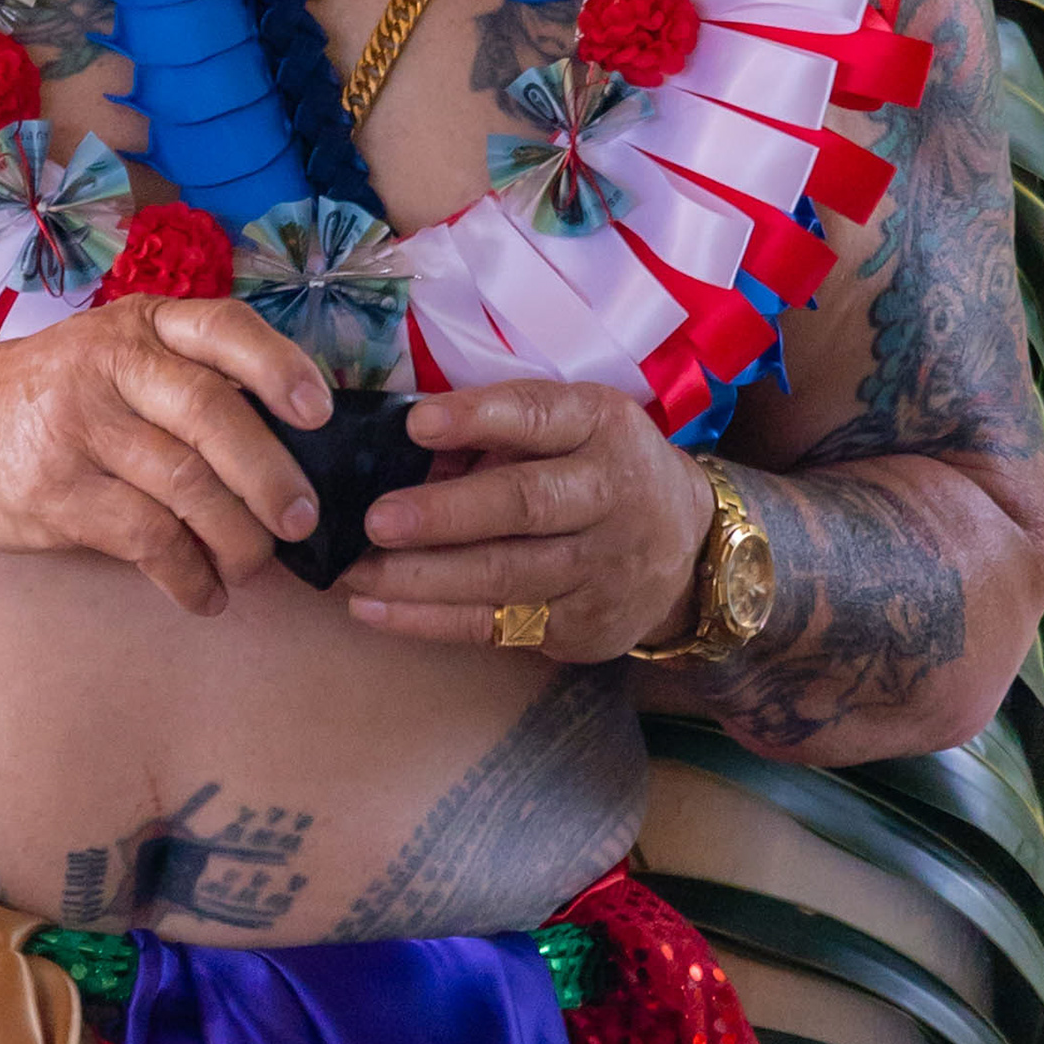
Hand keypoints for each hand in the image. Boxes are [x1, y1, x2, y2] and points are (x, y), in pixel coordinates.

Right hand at [0, 296, 335, 616]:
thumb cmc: (50, 396)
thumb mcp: (111, 356)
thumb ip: (184, 380)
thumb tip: (292, 447)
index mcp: (139, 326)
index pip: (222, 328)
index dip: (280, 367)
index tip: (320, 413)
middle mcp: (109, 365)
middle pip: (211, 415)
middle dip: (270, 476)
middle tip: (302, 520)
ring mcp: (78, 428)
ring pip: (185, 487)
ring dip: (236, 538)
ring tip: (255, 566)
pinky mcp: (56, 492)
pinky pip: (146, 540)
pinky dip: (188, 577)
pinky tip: (206, 596)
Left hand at [344, 381, 715, 665]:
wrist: (687, 547)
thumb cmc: (599, 469)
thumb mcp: (574, 425)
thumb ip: (499, 432)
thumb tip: (402, 449)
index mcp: (602, 426)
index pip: (540, 416)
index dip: (478, 419)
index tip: (417, 424)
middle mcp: (611, 495)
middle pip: (523, 505)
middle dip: (444, 515)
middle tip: (377, 521)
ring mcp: (601, 568)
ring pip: (503, 576)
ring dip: (420, 577)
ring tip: (355, 572)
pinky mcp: (582, 626)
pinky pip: (495, 627)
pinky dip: (428, 621)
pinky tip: (374, 611)